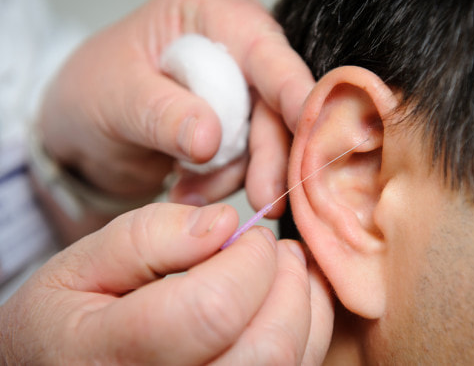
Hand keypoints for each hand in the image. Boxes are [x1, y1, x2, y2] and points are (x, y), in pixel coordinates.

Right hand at [0, 203, 332, 364]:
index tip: (245, 232)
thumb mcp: (81, 265)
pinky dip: (308, 327)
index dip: (247, 259)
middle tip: (271, 246)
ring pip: (288, 365)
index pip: (212, 309)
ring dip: (303, 302)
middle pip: (265, 348)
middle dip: (284, 280)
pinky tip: (288, 297)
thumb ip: (148, 237)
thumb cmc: (66, 320)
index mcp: (110, 357)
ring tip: (284, 265)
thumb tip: (224, 222)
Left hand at [39, 0, 313, 214]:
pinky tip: (188, 190)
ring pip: (269, 138)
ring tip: (187, 193)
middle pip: (278, 100)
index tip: (310, 126)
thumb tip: (209, 138)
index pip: (264, 49)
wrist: (83, 132)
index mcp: (212, 12)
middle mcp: (238, 46)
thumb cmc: (92, 93)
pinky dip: (223, 182)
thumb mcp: (115, 97)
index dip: (292, 88)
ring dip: (236, 175)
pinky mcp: (240, 126)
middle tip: (265, 198)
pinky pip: (250, 161)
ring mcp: (242, 89)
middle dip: (270, 153)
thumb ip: (162, 113)